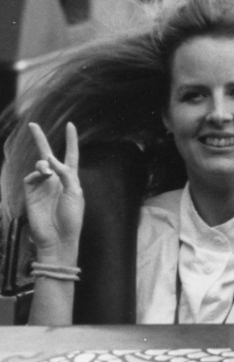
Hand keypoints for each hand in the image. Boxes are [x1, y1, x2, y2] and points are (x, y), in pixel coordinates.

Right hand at [23, 122, 82, 262]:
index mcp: (71, 180)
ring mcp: (42, 186)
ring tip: (47, 169)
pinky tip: (41, 177)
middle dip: (40, 140)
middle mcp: (56, 180)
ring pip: (39, 165)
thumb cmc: (71, 218)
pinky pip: (30, 176)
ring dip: (44, 164)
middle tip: (33, 124)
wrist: (58, 237)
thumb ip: (66, 174)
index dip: (71, 141)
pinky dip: (36, 174)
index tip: (70, 126)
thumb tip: (51, 159)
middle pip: (48, 156)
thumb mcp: (75, 193)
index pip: (71, 156)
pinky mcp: (31, 192)